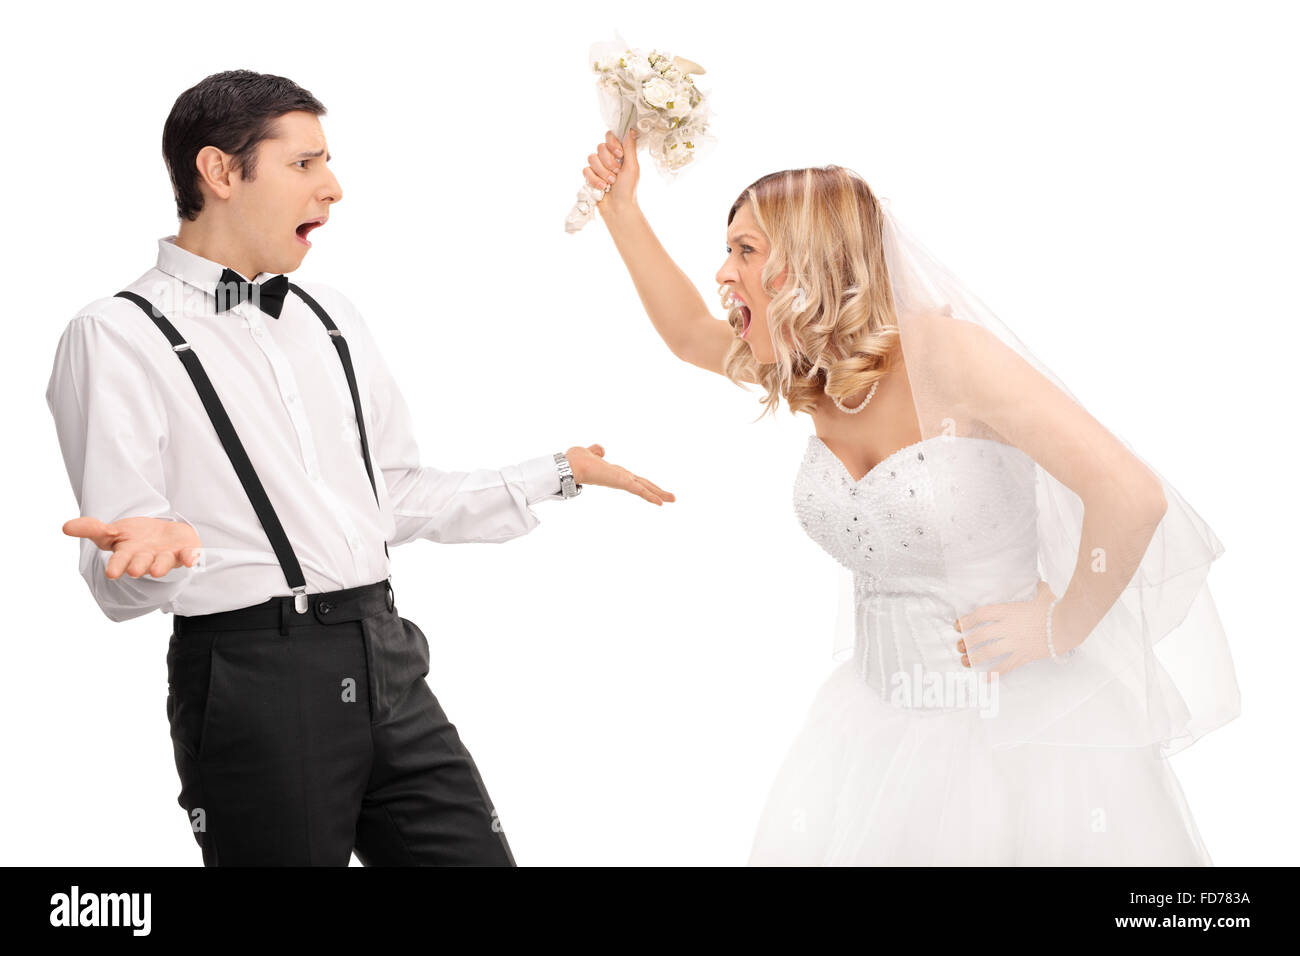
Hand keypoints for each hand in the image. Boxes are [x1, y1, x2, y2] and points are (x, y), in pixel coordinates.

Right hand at [63, 515, 201, 579]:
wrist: (162, 535)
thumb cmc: (134, 537)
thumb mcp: (111, 532)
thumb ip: (92, 529)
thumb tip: (65, 527)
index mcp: (128, 554)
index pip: (120, 561)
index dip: (117, 566)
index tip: (112, 573)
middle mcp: (148, 558)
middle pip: (143, 563)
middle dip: (140, 566)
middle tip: (136, 571)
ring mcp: (167, 555)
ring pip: (165, 562)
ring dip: (162, 565)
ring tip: (157, 570)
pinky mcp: (185, 551)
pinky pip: (189, 555)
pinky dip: (190, 557)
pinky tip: (191, 558)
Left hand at [564, 444, 674, 505]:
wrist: (570, 466)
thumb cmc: (576, 460)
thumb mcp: (589, 452)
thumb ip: (596, 451)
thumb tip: (601, 450)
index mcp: (613, 473)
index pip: (632, 479)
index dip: (643, 484)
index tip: (651, 488)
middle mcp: (619, 478)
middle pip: (642, 485)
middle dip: (656, 492)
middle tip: (671, 499)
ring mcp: (621, 481)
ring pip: (644, 489)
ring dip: (658, 494)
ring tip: (673, 500)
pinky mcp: (621, 482)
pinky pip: (639, 490)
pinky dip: (650, 496)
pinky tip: (661, 502)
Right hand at [584, 128, 639, 216]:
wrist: (618, 207)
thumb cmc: (628, 189)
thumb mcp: (632, 166)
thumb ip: (630, 147)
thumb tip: (631, 130)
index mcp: (619, 153)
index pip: (609, 136)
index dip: (612, 144)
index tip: (619, 154)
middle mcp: (608, 158)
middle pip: (600, 147)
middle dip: (609, 162)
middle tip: (617, 173)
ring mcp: (598, 167)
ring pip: (592, 158)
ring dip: (603, 172)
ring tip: (610, 182)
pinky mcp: (590, 176)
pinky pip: (586, 170)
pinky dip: (595, 180)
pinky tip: (602, 187)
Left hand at [954, 580, 1070, 676]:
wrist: (1070, 623)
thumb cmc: (1058, 606)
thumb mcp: (1044, 594)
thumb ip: (1037, 590)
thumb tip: (1040, 585)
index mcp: (1009, 611)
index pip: (980, 615)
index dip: (966, 620)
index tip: (958, 625)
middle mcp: (1007, 627)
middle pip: (980, 635)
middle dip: (967, 641)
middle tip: (959, 646)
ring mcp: (1015, 643)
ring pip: (988, 652)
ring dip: (974, 657)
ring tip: (964, 661)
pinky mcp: (1024, 656)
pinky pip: (1006, 667)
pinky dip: (995, 674)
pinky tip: (985, 680)